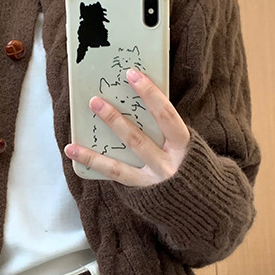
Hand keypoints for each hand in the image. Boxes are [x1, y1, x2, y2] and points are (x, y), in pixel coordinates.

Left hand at [63, 68, 190, 186]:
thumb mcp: (184, 143)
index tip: (131, 74)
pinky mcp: (141, 192)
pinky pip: (114, 176)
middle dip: (114, 120)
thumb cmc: (189, 162)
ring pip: (120, 165)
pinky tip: (75, 152)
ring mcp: (154, 181)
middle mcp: (169, 165)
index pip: (166, 115)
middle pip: (137, 140)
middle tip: (94, 101)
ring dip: (94, 152)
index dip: (150, 94)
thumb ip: (164, 126)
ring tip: (72, 141)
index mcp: (184, 145)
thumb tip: (132, 99)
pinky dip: (94, 164)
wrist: (202, 201)